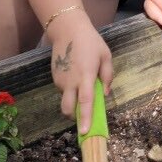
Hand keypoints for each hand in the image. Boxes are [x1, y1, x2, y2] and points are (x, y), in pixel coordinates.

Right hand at [48, 11, 113, 133]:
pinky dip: (69, 90)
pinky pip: (62, 90)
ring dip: (73, 100)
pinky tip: (75, 75)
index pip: (85, 102)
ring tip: (82, 83)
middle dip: (74, 116)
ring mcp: (60, 80)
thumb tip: (105, 94)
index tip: (85, 132)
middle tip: (83, 114)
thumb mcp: (105, 56)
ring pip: (65, 99)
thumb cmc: (90, 42)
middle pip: (68, 109)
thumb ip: (107, 76)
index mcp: (85, 76)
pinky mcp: (54, 77)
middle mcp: (70, 81)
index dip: (85, 118)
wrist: (67, 29)